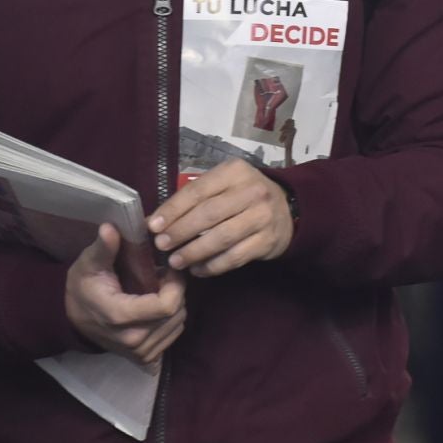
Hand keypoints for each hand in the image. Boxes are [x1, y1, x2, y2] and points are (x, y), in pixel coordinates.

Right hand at [63, 225, 186, 366]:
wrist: (72, 319)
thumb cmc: (83, 286)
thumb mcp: (89, 263)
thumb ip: (104, 247)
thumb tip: (111, 227)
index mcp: (120, 316)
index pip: (166, 305)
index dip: (175, 284)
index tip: (169, 269)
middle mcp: (133, 340)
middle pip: (176, 314)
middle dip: (176, 291)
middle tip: (163, 276)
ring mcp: (140, 353)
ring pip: (178, 325)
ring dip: (174, 305)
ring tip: (158, 291)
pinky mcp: (145, 359)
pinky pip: (172, 337)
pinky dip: (170, 322)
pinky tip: (155, 310)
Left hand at [151, 159, 293, 278]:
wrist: (288, 209)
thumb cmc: (244, 195)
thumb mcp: (223, 185)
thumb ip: (193, 198)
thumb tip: (156, 220)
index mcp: (234, 172)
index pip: (198, 191)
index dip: (173, 209)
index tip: (153, 225)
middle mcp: (251, 192)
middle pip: (208, 214)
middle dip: (181, 231)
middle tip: (161, 245)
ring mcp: (262, 217)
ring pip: (222, 238)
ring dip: (194, 252)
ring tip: (176, 261)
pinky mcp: (267, 241)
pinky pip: (235, 257)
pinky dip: (213, 266)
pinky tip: (198, 270)